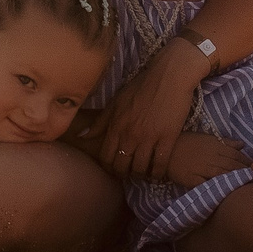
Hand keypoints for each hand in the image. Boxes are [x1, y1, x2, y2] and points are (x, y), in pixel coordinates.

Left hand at [99, 46, 200, 179]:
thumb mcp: (117, 101)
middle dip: (123, 174)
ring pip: (140, 169)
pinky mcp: (168, 138)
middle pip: (121, 166)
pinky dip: (158, 173)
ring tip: (143, 173)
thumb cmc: (141, 86)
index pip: (105, 156)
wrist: (168, 76)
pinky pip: (160, 164)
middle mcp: (130, 134)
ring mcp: (149, 137)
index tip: (113, 169)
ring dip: (141, 175)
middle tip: (128, 174)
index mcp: (116, 125)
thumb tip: (83, 136)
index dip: (108, 167)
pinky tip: (158, 172)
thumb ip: (100, 121)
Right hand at [165, 132, 248, 187]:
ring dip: (235, 180)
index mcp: (215, 146)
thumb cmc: (186, 142)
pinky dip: (217, 188)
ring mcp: (202, 168)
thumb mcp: (206, 137)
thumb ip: (225, 142)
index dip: (247, 162)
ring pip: (223, 175)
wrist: (166, 149)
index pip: (236, 155)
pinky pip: (207, 184)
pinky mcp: (192, 179)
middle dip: (245, 173)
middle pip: (232, 166)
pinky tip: (226, 192)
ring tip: (247, 187)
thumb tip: (242, 144)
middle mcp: (211, 157)